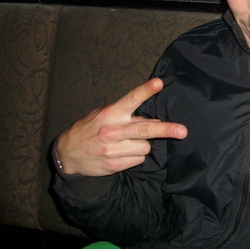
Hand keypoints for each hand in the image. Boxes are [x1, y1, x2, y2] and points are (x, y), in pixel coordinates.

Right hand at [54, 78, 187, 176]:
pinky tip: (123, 153)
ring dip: (143, 144)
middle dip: (166, 130)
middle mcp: (113, 131)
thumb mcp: (103, 114)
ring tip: (128, 142)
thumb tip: (152, 119)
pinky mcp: (115, 165)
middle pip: (145, 128)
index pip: (131, 99)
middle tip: (183, 131)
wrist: (66, 154)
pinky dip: (135, 156)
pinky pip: (139, 159)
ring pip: (146, 146)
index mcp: (111, 113)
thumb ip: (126, 114)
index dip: (146, 90)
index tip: (159, 83)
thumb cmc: (89, 128)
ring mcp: (114, 149)